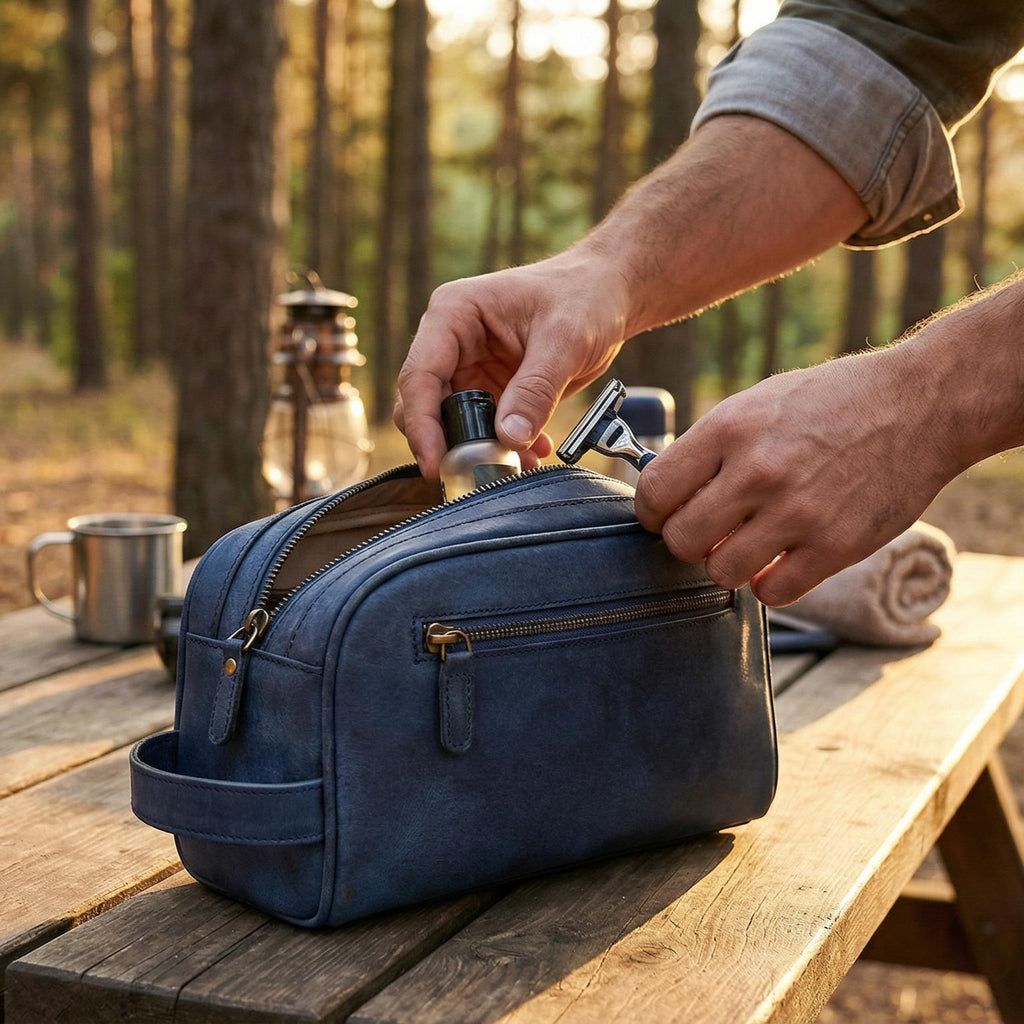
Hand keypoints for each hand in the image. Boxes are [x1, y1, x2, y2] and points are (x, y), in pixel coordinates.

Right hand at [395, 254, 629, 476]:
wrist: (608, 293)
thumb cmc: (584, 295)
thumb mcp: (565, 340)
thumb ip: (536, 390)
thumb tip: (509, 437)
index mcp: (454, 314)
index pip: (420, 375)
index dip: (421, 423)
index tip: (435, 462)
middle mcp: (452, 342)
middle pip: (426, 404)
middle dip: (448, 443)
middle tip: (475, 472)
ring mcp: (470, 367)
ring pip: (454, 422)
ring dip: (479, 450)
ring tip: (515, 466)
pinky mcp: (491, 388)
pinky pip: (484, 428)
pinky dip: (503, 446)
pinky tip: (532, 452)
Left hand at [634, 345, 960, 605]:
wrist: (919, 405)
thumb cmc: (831, 402)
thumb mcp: (757, 404)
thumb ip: (709, 449)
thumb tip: (666, 497)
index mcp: (730, 428)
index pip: (654, 492)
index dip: (652, 511)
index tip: (665, 514)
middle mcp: (758, 470)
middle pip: (681, 540)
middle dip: (687, 540)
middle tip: (707, 531)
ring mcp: (798, 511)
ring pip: (721, 572)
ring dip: (727, 564)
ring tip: (745, 544)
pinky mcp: (835, 546)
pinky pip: (773, 593)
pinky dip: (770, 584)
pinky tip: (779, 562)